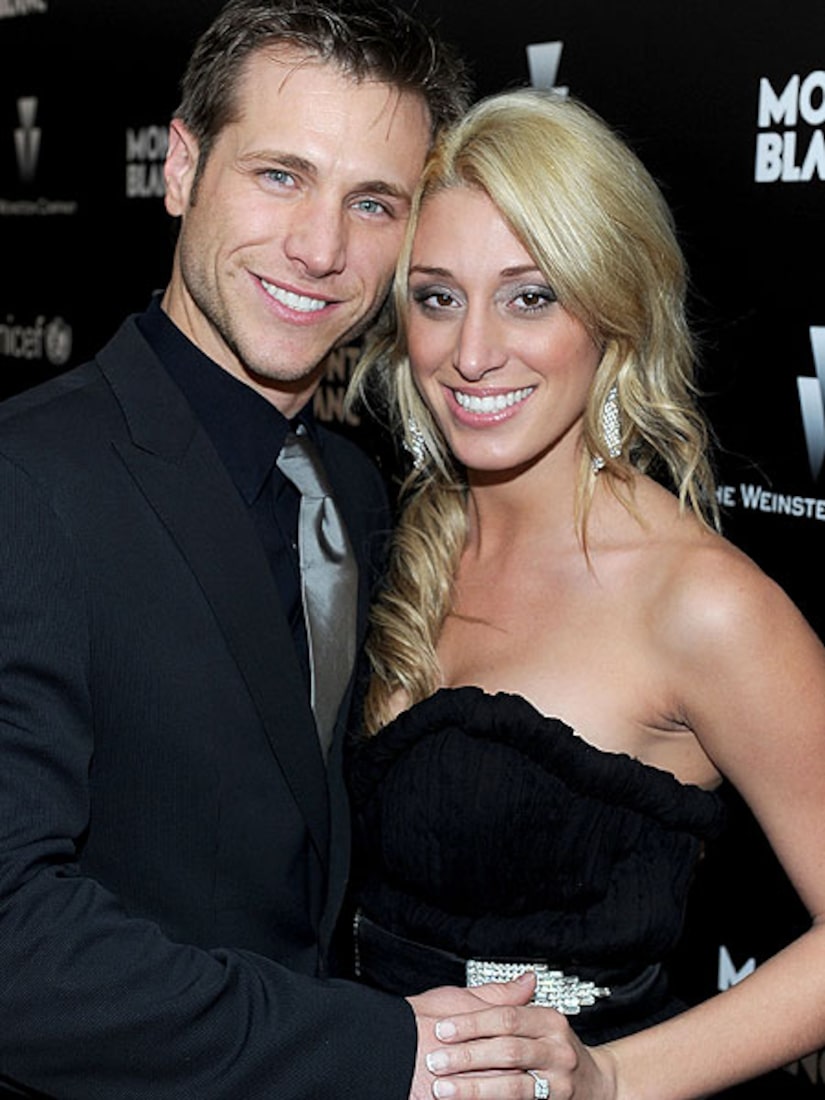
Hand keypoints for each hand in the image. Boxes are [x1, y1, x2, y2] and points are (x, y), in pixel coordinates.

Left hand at [410, 992, 619, 1099]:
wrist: (597, 1087)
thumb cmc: (557, 1049)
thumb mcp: (540, 1018)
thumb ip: (518, 1001)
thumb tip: (525, 977)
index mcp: (550, 1022)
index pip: (506, 1018)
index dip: (471, 1023)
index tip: (442, 1030)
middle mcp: (558, 1051)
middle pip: (508, 1051)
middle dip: (468, 1056)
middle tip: (436, 1061)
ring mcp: (558, 1084)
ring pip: (513, 1086)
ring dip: (474, 1088)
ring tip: (443, 1089)